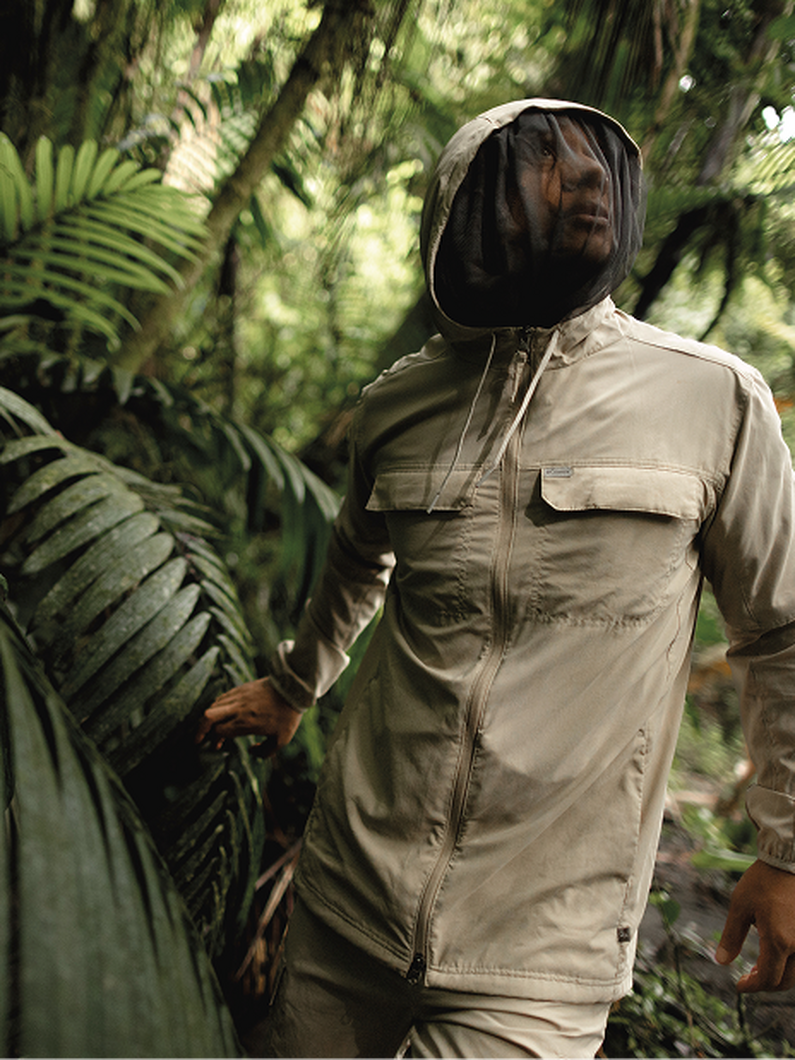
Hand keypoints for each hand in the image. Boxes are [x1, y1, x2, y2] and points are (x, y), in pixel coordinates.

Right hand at [196, 677, 301, 757]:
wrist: (292, 688)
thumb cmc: (287, 715)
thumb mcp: (281, 740)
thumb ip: (265, 752)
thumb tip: (251, 751)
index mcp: (245, 723)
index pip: (218, 732)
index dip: (214, 740)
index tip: (216, 746)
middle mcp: (237, 709)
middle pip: (207, 717)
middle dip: (199, 729)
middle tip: (199, 738)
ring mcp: (238, 697)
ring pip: (213, 706)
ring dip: (209, 718)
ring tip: (211, 727)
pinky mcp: (241, 688)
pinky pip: (222, 697)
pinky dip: (217, 707)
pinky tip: (222, 713)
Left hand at [715, 858, 794, 991]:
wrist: (789, 862)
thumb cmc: (763, 881)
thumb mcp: (740, 906)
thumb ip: (731, 936)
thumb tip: (721, 961)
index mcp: (779, 941)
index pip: (768, 979)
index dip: (752, 986)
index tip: (739, 986)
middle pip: (785, 981)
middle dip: (765, 983)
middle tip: (748, 976)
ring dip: (779, 974)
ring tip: (759, 965)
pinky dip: (789, 963)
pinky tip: (775, 952)